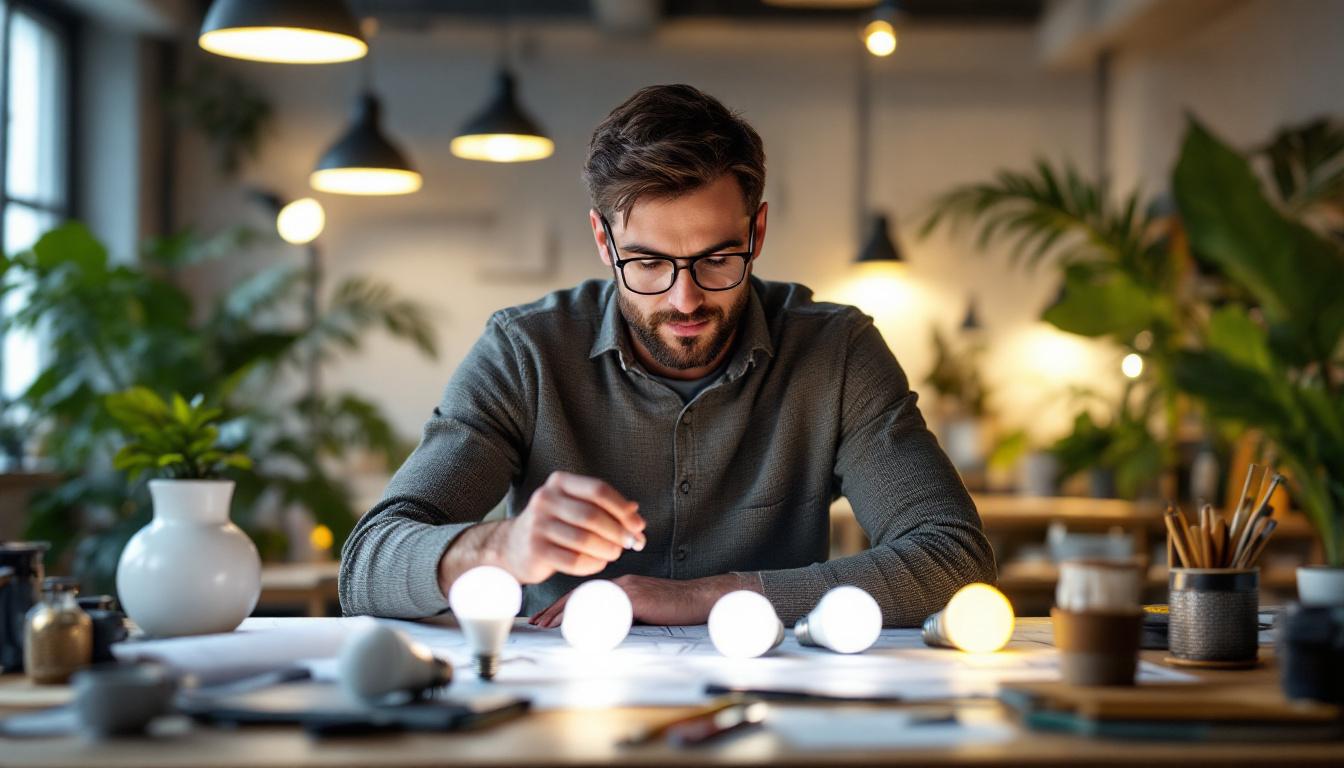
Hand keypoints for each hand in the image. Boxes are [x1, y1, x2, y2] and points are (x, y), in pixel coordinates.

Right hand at [500, 471, 646, 584]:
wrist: (513, 546)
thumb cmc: (555, 525)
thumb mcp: (577, 507)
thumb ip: (606, 508)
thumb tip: (637, 515)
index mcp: (559, 482)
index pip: (598, 490)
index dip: (622, 509)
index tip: (639, 526)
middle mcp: (545, 499)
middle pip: (593, 515)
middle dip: (619, 532)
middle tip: (632, 544)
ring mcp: (537, 525)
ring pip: (585, 540)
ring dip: (608, 550)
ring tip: (615, 553)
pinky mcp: (535, 551)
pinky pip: (574, 561)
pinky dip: (593, 564)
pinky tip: (598, 563)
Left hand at [529, 573, 760, 627]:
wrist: (703, 600)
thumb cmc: (679, 609)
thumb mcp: (649, 611)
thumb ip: (633, 615)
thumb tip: (615, 632)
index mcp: (623, 584)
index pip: (586, 593)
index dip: (562, 605)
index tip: (545, 618)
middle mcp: (622, 582)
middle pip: (580, 595)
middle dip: (554, 609)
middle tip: (536, 622)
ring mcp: (628, 588)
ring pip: (587, 599)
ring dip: (563, 613)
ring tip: (545, 626)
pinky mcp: (637, 597)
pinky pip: (605, 605)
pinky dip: (586, 614)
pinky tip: (573, 624)